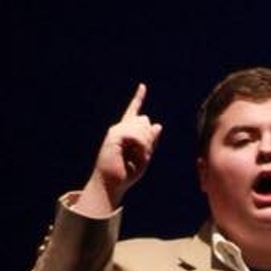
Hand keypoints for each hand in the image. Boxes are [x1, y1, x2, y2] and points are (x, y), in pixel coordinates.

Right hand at [90, 83, 161, 207]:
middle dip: (149, 138)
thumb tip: (158, 125)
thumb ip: (150, 141)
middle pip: (144, 120)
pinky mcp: (114, 136)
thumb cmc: (127, 173)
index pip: (134, 112)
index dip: (138, 98)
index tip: (143, 86)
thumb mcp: (144, 157)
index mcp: (126, 132)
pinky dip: (141, 146)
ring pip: (142, 126)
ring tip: (138, 157)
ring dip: (146, 144)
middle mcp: (120, 128)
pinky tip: (137, 154)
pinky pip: (136, 134)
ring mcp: (116, 131)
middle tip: (142, 156)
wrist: (112, 183)